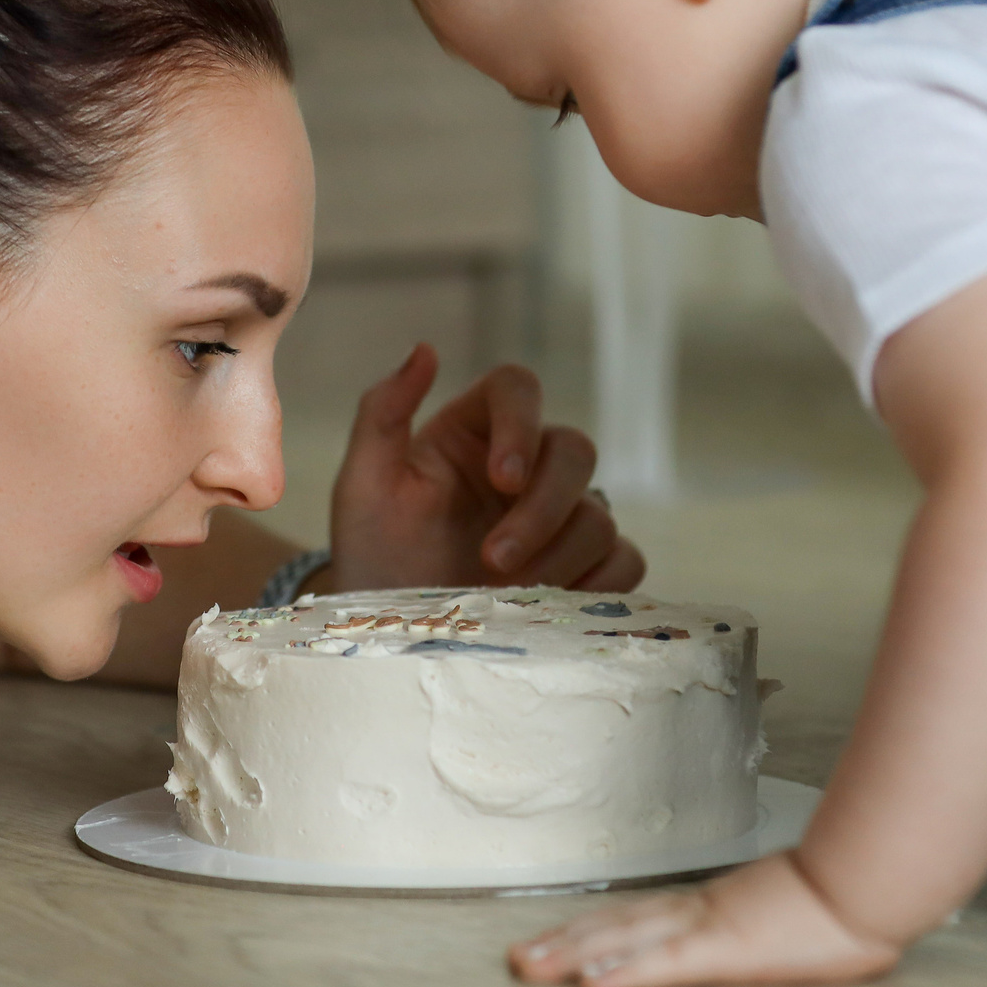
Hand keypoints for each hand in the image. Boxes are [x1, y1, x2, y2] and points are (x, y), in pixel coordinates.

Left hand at [328, 344, 643, 594]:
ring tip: (504, 596)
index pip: (518, 389)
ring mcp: (559, 520)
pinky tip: (547, 606)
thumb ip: (382, 413)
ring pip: (600, 516)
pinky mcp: (585, 570)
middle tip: (493, 560)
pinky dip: (596, 586)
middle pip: (575, 451)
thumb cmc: (372, 556)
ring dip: (557, 558)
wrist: (391, 637)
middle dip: (540, 510)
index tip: (502, 480)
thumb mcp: (363, 486)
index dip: (522, 423)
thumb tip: (426, 349)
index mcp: (473, 432)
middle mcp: (525, 468)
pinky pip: (624, 562)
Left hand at [508, 851, 900, 986]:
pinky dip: (626, 972)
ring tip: (531, 967)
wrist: (868, 878)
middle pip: (618, 925)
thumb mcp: (791, 909)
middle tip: (519, 957)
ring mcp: (708, 927)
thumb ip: (764, 913)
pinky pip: (666, 964)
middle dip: (564, 943)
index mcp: (712, 904)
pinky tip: (592, 983)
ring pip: (627, 940)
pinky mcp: (726, 949)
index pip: (638, 917)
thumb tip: (758, 919)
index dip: (592, 929)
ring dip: (574, 954)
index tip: (554, 939)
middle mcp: (698, 910)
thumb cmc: (843, 895)